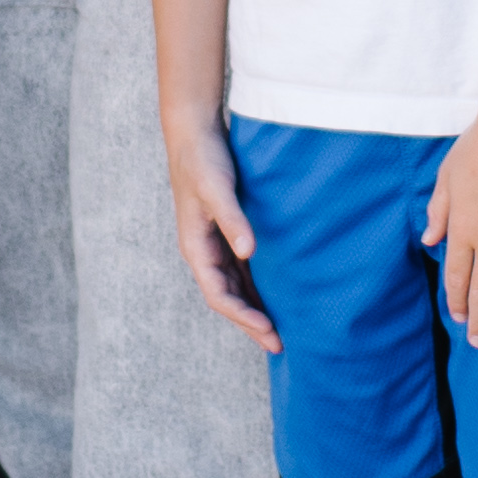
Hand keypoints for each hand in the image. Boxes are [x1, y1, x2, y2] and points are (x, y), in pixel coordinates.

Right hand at [166, 115, 276, 345]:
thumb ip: (233, 220)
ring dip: (255, 308)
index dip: (243, 317)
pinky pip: (243, 270)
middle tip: (281, 346)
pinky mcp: (228, 232)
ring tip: (282, 330)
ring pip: (236, 287)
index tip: (269, 331)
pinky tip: (278, 295)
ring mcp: (216, 243)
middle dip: (251, 322)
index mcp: (196, 247)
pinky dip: (258, 286)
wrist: (195, 132)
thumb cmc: (203, 160)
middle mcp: (204, 251)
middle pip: (228, 298)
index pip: (218, 295)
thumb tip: (249, 253)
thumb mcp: (217, 189)